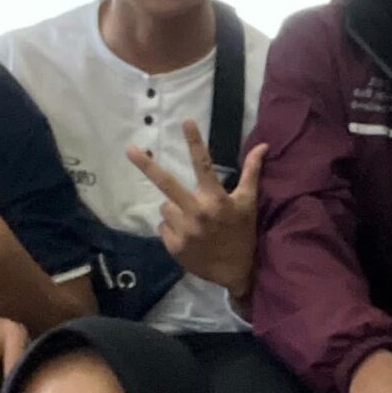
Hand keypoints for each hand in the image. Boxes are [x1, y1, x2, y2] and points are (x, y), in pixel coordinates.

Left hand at [126, 122, 267, 300]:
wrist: (236, 271)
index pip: (203, 165)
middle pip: (167, 183)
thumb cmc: (243, 232)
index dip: (195, 141)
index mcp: (216, 199)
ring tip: (192, 220)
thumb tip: (262, 145)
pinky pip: (163, 225)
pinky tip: (188, 235)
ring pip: (166, 206)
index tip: (186, 120)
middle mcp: (197, 213)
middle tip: (129, 148)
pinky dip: (172, 227)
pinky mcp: (173, 246)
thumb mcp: (248, 202)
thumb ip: (252, 172)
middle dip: (146, 165)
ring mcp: (183, 231)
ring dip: (175, 208)